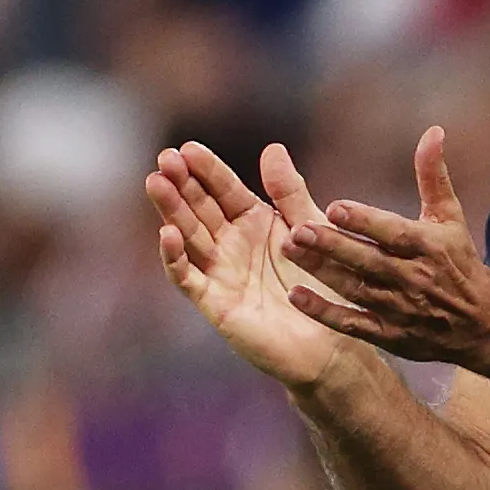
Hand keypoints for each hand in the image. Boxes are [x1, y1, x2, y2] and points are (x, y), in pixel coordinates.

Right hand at [149, 141, 345, 389]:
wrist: (333, 342)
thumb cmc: (327, 286)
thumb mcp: (311, 229)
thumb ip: (290, 193)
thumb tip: (272, 148)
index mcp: (253, 221)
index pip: (224, 189)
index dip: (206, 170)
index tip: (188, 148)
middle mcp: (231, 244)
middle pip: (199, 208)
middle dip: (181, 184)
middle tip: (164, 159)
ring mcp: (219, 272)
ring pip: (188, 236)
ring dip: (171, 211)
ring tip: (156, 183)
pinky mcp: (215, 303)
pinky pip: (189, 278)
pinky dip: (175, 258)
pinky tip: (167, 234)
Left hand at [279, 126, 489, 367]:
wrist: (483, 325)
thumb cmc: (459, 262)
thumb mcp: (450, 217)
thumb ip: (433, 175)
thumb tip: (433, 131)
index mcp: (427, 246)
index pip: (393, 232)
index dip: (365, 221)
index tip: (335, 207)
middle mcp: (412, 278)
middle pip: (368, 261)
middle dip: (333, 246)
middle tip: (299, 230)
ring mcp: (399, 308)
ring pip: (355, 289)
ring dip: (322, 271)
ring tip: (289, 250)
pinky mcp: (388, 334)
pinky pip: (353, 324)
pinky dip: (326, 313)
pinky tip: (297, 297)